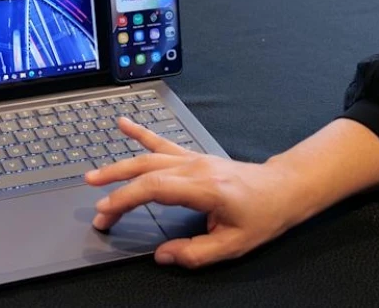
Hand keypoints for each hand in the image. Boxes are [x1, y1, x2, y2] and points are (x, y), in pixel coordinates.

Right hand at [84, 118, 307, 268]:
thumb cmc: (263, 215)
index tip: (106, 213)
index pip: (154, 188)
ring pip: (148, 157)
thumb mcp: (234, 244)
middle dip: (115, 187)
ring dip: (119, 166)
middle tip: (96, 207)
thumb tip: (163, 255)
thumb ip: (196, 252)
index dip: (126, 199)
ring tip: (94, 175)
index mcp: (205, 188)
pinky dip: (141, 133)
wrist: (283, 188)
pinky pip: (162, 144)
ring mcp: (193, 159)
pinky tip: (124, 124)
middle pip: (145, 171)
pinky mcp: (193, 157)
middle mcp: (195, 168)